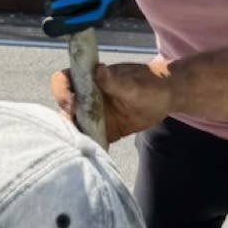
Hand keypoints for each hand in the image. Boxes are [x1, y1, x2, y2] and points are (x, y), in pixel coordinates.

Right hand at [51, 62, 172, 143]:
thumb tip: (99, 70)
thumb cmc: (150, 84)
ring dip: (75, 137)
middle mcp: (86, 97)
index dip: (62, 93)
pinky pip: (90, 139)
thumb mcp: (134, 84)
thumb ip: (115, 81)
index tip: (71, 105)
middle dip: (66, 120)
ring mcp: (92, 115)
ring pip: (74, 126)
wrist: (165, 98)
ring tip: (84, 146)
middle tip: (77, 131)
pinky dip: (90, 148)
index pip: (63, 82)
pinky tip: (96, 156)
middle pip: (64, 108)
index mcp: (89, 79)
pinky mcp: (101, 131)